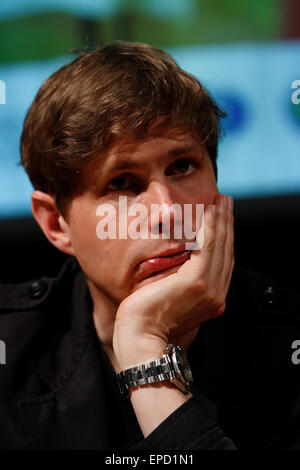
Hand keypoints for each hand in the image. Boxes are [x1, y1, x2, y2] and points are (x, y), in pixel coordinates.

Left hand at [113, 193, 233, 370]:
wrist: (139, 338)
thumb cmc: (146, 320)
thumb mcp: (169, 298)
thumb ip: (181, 282)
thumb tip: (180, 262)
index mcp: (211, 300)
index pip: (221, 263)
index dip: (223, 239)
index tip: (221, 219)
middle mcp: (216, 295)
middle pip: (225, 252)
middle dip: (226, 224)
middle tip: (226, 202)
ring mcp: (208, 290)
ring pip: (220, 247)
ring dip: (221, 221)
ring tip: (221, 201)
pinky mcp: (196, 282)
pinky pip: (208, 248)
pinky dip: (211, 228)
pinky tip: (210, 213)